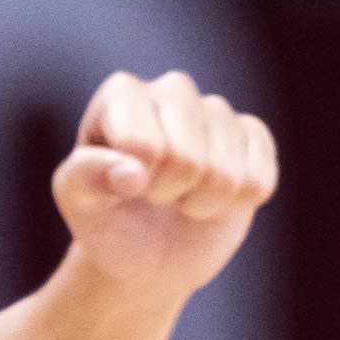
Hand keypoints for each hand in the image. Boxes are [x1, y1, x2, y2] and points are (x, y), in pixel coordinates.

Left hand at [47, 69, 277, 303]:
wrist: (145, 250)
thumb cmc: (107, 218)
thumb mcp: (79, 202)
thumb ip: (87, 179)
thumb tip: (132, 174)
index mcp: (120, 94)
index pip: (143, 145)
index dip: (138, 183)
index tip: (124, 187)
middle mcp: (171, 89)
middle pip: (188, 159)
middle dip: (171, 194)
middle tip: (155, 196)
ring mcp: (216, 111)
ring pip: (228, 173)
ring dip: (203, 203)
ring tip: (181, 198)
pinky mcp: (252, 136)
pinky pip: (260, 178)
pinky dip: (235, 204)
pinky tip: (213, 197)